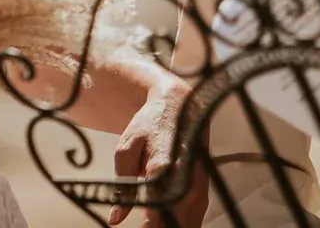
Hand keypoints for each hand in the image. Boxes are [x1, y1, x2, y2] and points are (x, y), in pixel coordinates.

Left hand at [110, 71, 205, 227]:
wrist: (178, 103)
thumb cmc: (149, 125)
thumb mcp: (126, 149)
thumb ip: (123, 186)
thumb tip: (116, 218)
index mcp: (163, 161)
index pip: (159, 199)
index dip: (153, 221)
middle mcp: (186, 171)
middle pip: (179, 214)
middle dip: (163, 227)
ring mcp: (198, 178)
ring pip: (192, 217)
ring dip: (175, 226)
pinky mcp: (204, 183)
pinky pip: (197, 212)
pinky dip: (185, 222)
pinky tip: (171, 224)